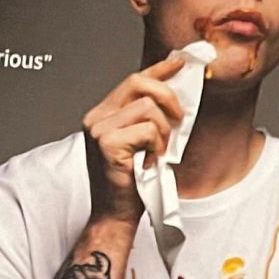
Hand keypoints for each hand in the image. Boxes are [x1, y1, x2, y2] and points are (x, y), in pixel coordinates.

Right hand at [81, 51, 188, 224]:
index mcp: (103, 114)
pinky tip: (150, 162)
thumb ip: (150, 119)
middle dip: (168, 97)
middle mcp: (96, 117)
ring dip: (164, 132)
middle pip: (139, 82)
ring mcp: (98, 128)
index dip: (159, 69)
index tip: (181, 63)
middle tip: (181, 120)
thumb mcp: (143, 144)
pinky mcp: (106, 142)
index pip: (133, 80)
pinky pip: (148, 129)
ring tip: (157, 153)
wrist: (115, 214)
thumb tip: (177, 97)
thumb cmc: (132, 183)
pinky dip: (157, 146)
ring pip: (148, 108)